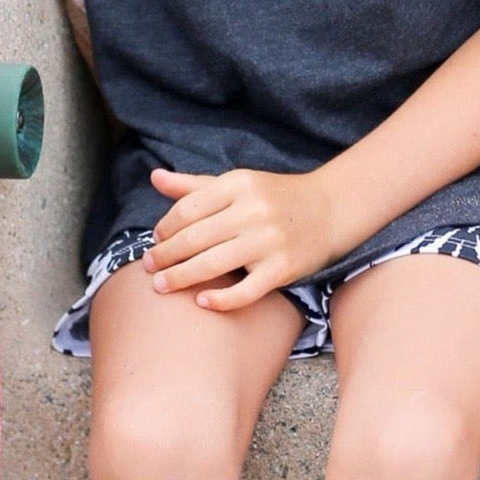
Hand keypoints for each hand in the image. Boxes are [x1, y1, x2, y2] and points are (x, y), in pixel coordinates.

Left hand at [143, 166, 338, 310]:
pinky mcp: (283, 268)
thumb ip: (194, 184)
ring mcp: (269, 241)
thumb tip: (155, 177)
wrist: (331, 209)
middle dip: (165, 256)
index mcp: (239, 184)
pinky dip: (221, 300)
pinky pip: (246, 291)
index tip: (156, 240)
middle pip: (194, 238)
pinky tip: (202, 302)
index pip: (187, 209)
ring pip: (213, 264)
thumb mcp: (238, 183)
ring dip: (180, 277)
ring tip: (161, 286)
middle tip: (149, 268)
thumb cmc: (276, 197)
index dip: (165, 228)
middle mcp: (253, 210)